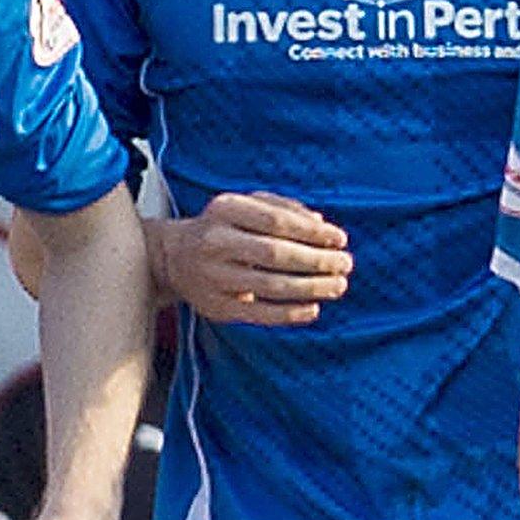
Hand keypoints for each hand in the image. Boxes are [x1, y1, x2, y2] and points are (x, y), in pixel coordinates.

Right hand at [149, 191, 351, 324]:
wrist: (174, 257)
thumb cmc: (223, 227)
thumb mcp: (247, 205)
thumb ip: (285, 208)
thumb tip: (323, 225)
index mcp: (225, 209)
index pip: (277, 221)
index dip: (313, 232)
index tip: (341, 239)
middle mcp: (215, 241)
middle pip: (275, 253)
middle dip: (316, 260)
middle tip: (346, 265)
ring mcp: (214, 277)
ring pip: (270, 286)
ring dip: (310, 288)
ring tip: (338, 286)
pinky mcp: (216, 307)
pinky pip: (259, 314)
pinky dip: (289, 314)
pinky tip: (313, 309)